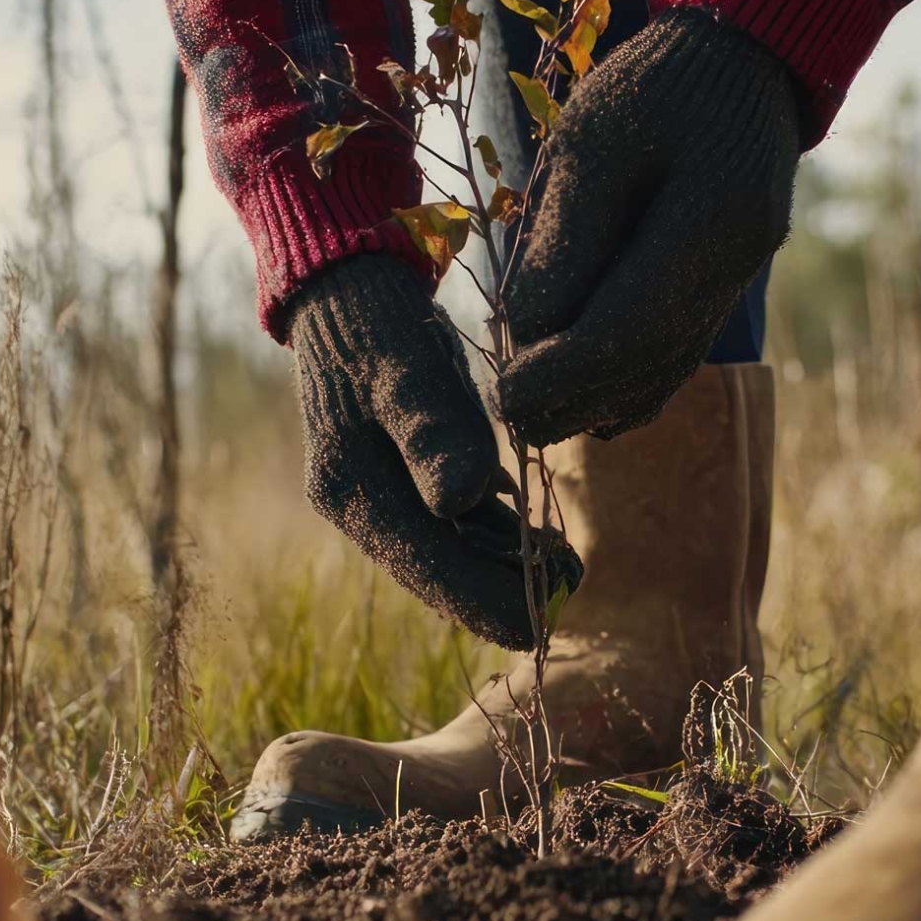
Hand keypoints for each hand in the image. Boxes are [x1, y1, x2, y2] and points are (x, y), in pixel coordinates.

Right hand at [287, 255, 579, 649]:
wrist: (347, 291)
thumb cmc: (379, 324)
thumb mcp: (405, 368)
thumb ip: (433, 431)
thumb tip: (463, 501)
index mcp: (353, 491)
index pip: (426, 565)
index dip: (482, 600)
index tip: (536, 629)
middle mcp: (361, 504)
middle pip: (439, 568)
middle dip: (502, 588)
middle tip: (573, 589)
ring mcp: (379, 493)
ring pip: (449, 548)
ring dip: (505, 563)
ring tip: (568, 566)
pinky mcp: (400, 476)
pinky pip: (450, 520)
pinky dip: (492, 532)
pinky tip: (534, 539)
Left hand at [497, 11, 802, 444]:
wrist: (741, 57)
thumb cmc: (654, 84)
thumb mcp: (591, 139)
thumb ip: (564, 236)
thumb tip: (532, 332)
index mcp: (710, 219)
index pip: (627, 327)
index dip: (562, 373)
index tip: (505, 396)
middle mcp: (736, 262)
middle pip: (648, 360)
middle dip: (575, 397)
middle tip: (512, 419)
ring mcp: (739, 275)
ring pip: (668, 364)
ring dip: (602, 398)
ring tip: (538, 417)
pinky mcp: (729, 278)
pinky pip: (681, 349)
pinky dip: (635, 382)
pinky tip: (592, 405)